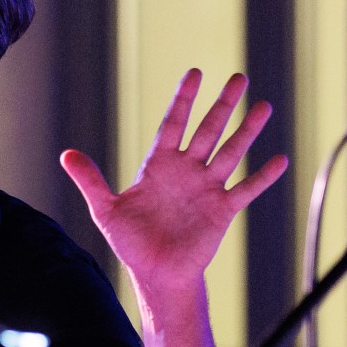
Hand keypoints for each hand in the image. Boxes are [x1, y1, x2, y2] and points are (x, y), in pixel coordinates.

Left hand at [61, 70, 287, 297]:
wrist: (155, 274)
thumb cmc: (131, 243)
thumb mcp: (106, 210)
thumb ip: (90, 181)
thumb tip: (66, 154)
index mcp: (160, 166)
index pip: (173, 124)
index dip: (184, 99)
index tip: (196, 73)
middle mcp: (187, 172)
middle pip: (208, 130)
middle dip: (222, 105)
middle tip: (239, 78)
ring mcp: (206, 189)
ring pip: (230, 152)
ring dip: (247, 131)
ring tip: (263, 106)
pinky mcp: (221, 210)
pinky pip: (245, 190)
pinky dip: (262, 176)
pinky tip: (280, 160)